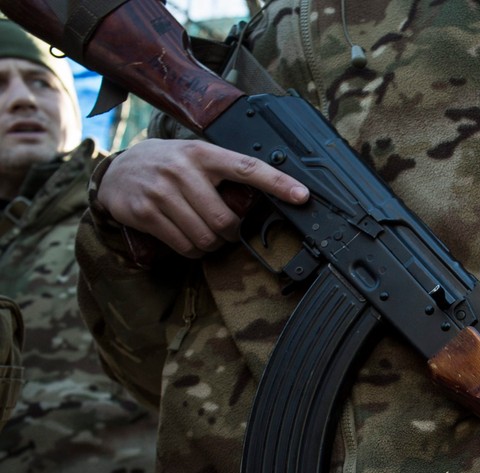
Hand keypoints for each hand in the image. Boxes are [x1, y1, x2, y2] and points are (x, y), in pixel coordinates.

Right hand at [96, 139, 308, 258]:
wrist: (117, 171)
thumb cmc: (168, 166)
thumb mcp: (195, 157)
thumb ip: (225, 172)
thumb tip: (268, 197)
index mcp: (203, 154)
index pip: (247, 167)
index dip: (277, 183)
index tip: (302, 196)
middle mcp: (182, 169)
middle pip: (225, 220)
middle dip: (230, 233)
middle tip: (223, 229)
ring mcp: (161, 191)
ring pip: (205, 237)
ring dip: (211, 244)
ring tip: (203, 232)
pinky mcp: (144, 212)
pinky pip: (183, 245)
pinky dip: (192, 251)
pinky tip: (187, 240)